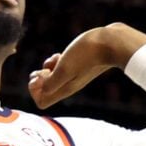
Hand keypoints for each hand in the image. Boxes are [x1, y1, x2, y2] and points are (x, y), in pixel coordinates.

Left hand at [28, 24, 145, 107]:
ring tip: (55, 58)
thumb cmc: (87, 54)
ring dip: (47, 68)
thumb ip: (50, 82)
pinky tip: (61, 54)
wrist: (111, 43)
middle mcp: (69, 85)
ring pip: (52, 78)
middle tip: (44, 68)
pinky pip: (61, 69)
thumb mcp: (64, 68)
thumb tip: (37, 87)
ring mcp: (75, 76)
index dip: (34, 90)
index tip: (40, 76)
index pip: (42, 102)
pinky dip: (56, 62)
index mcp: (64, 89)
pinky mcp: (79, 66)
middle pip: (45, 91)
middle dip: (38, 79)